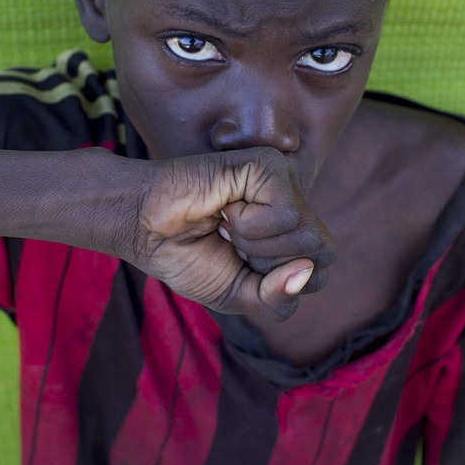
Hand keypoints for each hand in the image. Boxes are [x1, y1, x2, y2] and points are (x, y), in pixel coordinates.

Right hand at [128, 147, 335, 320]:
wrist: (142, 227)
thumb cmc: (185, 255)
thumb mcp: (238, 295)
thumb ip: (277, 299)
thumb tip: (305, 272)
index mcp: (291, 234)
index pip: (319, 275)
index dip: (277, 285)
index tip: (238, 264)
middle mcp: (295, 204)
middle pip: (323, 255)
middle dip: (271, 265)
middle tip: (233, 244)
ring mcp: (284, 182)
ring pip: (308, 236)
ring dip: (256, 244)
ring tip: (226, 223)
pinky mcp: (270, 165)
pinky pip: (288, 215)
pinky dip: (251, 225)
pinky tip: (225, 207)